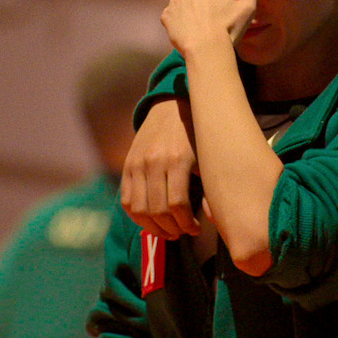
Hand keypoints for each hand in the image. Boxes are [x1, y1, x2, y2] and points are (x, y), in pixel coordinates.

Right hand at [120, 98, 200, 238]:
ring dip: (154, 227)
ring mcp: (137, 164)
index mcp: (177, 160)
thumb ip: (208, 185)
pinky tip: (151, 221)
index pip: (177, 204)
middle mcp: (154, 162)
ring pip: (139, 209)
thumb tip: (211, 217)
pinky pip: (126, 200)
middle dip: (172, 229)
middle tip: (183, 232)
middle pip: (158, 210)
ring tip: (168, 231)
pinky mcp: (127, 165)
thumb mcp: (206, 155)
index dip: (187, 224)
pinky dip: (137, 216)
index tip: (196, 230)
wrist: (172, 106)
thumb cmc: (196, 133)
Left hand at [160, 0, 269, 54]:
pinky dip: (178, 21)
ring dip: (188, 7)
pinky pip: (172, 15)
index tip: (220, 4)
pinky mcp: (166, 15)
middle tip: (210, 15)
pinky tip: (189, 31)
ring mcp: (175, 0)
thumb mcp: (247, 9)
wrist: (206, 49)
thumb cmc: (228, 27)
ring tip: (199, 24)